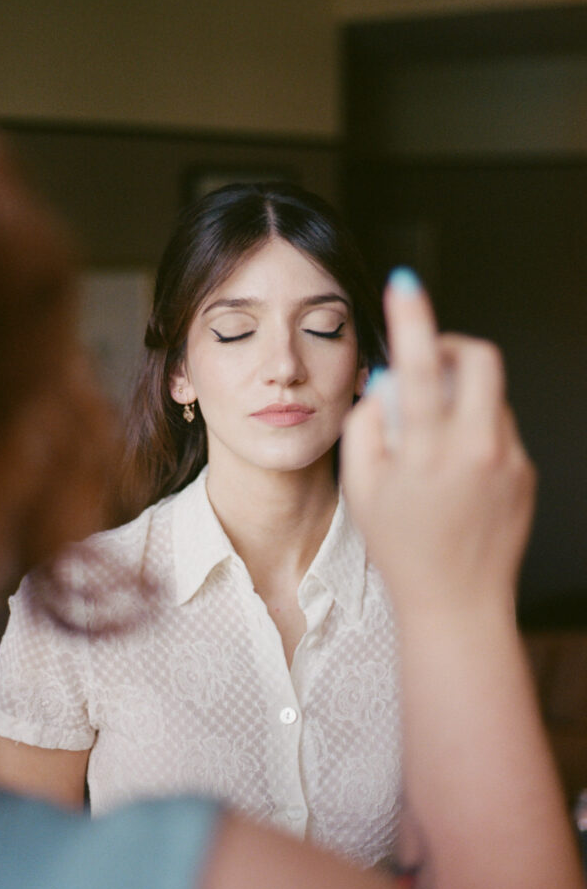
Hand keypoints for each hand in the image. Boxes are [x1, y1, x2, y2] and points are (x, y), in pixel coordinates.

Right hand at [341, 269, 534, 618]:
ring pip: (490, 395)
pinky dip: (475, 430)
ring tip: (433, 440)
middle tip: (430, 362)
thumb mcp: (362, 490)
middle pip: (481, 360)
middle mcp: (478, 449)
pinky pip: (500, 428)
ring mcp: (509, 460)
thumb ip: (366, 427)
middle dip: (454, 346)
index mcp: (429, 453)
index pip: (421, 368)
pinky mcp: (526, 472)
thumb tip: (384, 383)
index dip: (411, 319)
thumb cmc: (403, 550)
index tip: (405, 285)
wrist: (458, 603)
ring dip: (461, 396)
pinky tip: (456, 471)